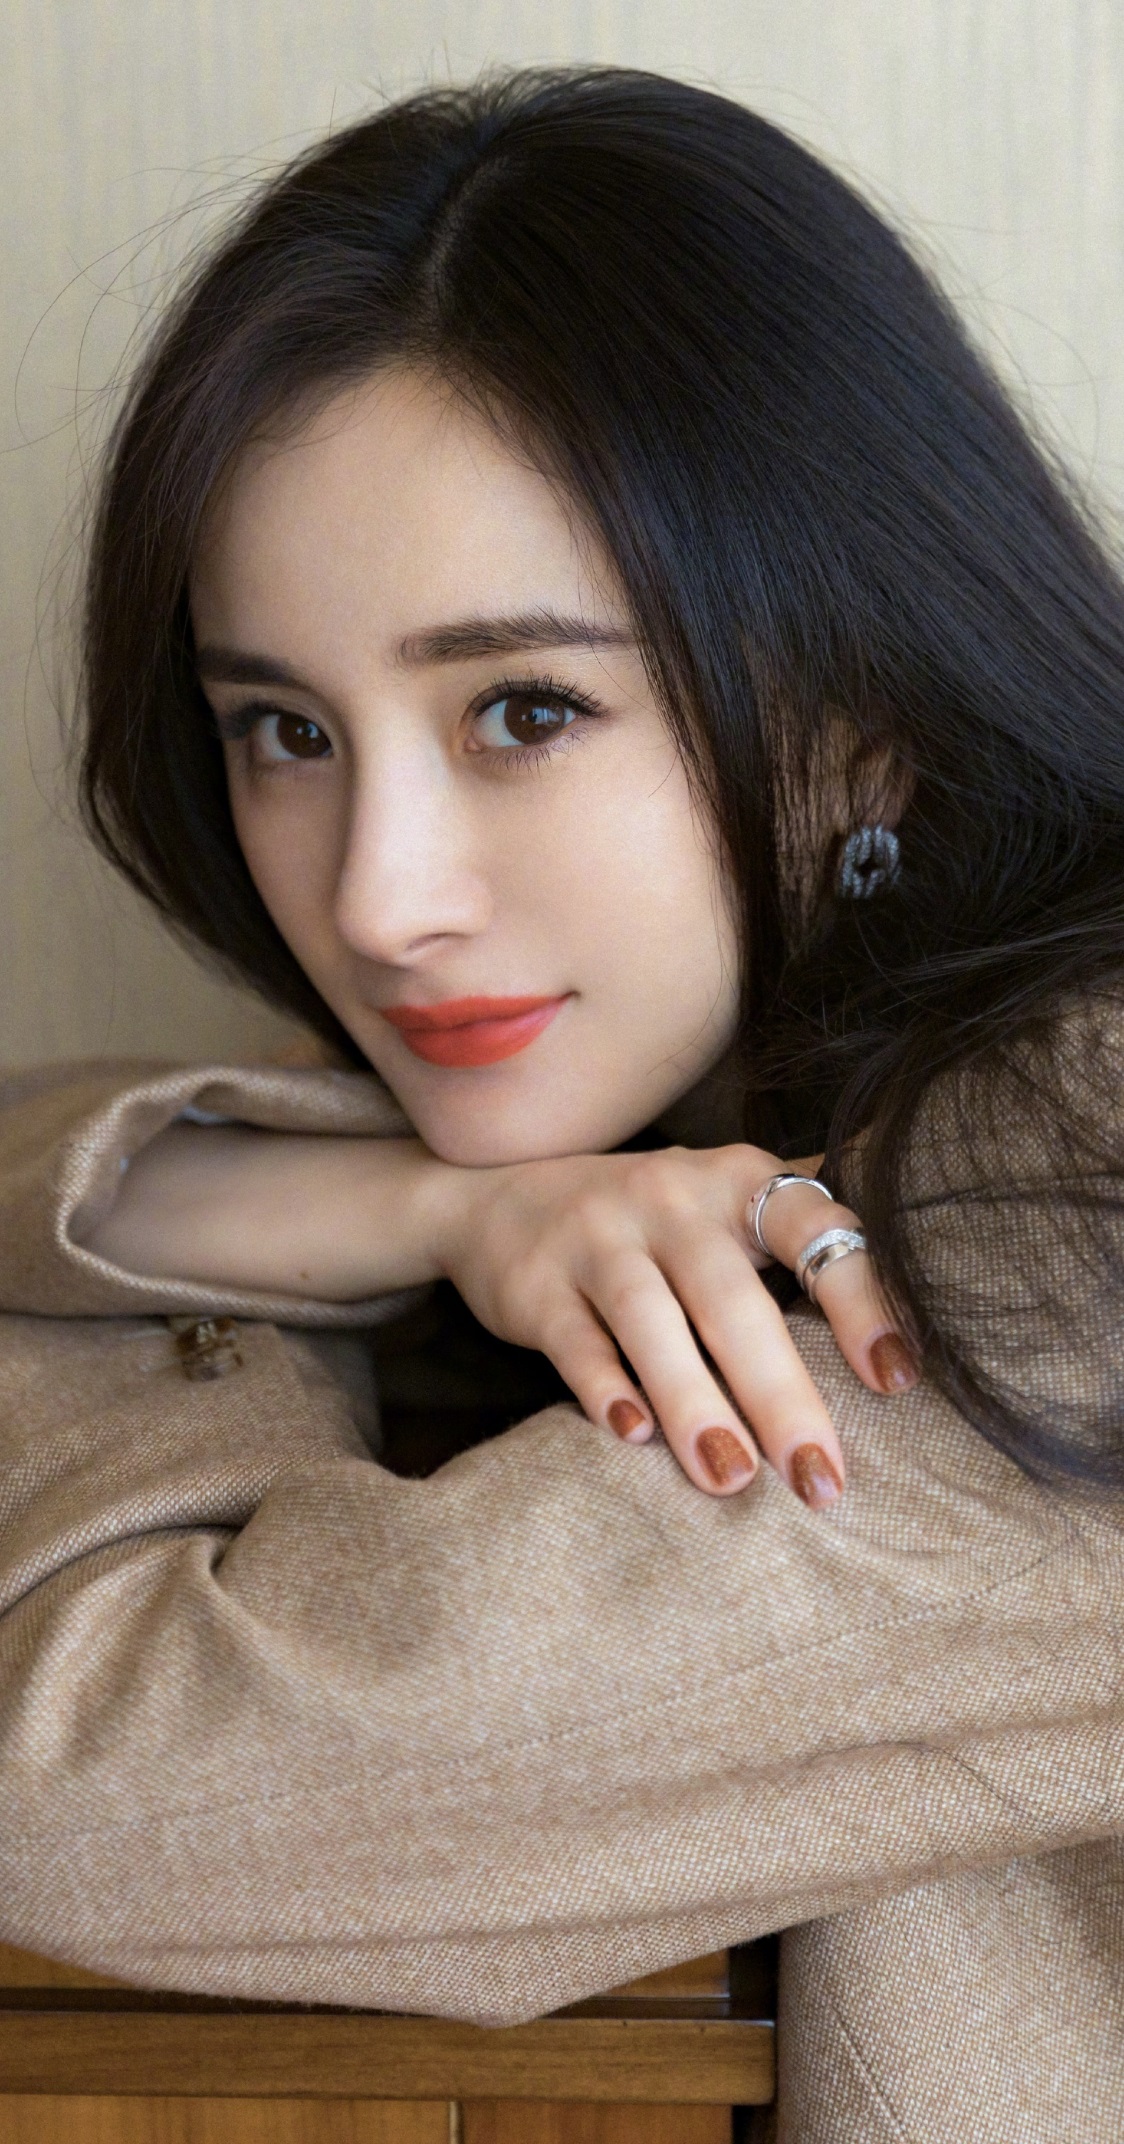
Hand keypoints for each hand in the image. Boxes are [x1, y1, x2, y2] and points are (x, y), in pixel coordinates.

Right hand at [431, 1143, 917, 1505]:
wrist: (493, 1199)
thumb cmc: (645, 1216)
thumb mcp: (723, 1191)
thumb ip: (809, 1205)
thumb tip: (923, 1209)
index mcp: (736, 1182)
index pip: (813, 1228)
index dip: (860, 1299)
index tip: (898, 1380)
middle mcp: (668, 1200)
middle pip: (732, 1300)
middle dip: (780, 1393)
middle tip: (820, 1480)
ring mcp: (596, 1238)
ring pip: (650, 1322)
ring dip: (693, 1402)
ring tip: (731, 1477)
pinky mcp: (535, 1285)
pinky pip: (575, 1340)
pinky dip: (604, 1386)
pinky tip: (632, 1436)